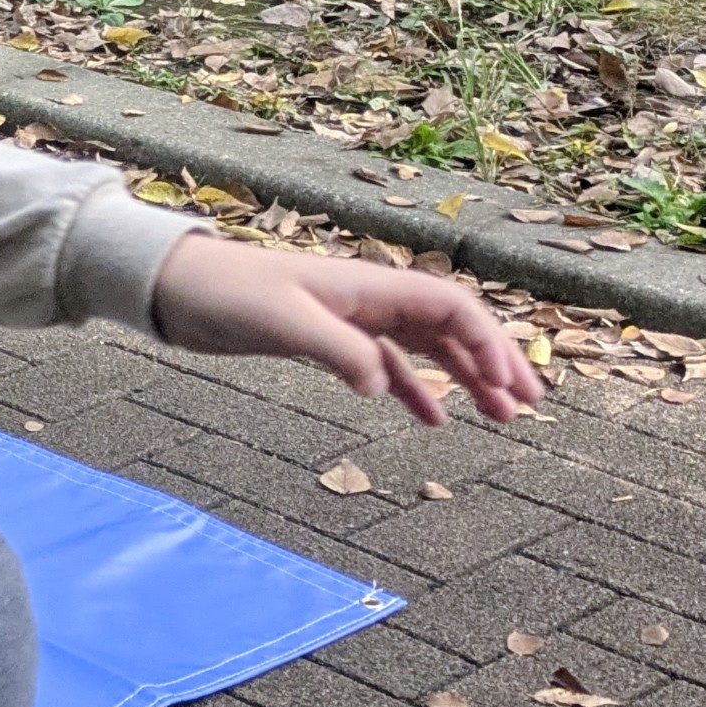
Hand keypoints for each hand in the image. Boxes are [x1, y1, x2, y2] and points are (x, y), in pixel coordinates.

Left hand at [149, 234, 540, 427]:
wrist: (175, 287)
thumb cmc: (226, 294)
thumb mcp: (282, 322)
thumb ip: (336, 350)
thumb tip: (383, 387)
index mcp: (369, 286)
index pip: (450, 307)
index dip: (488, 342)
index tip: (511, 386)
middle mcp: (368, 299)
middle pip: (451, 326)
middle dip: (494, 363)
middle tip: (530, 407)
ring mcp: (349, 319)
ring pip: (426, 347)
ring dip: (465, 378)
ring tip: (500, 418)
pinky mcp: (326, 340)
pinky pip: (388, 364)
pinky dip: (416, 388)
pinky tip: (433, 420)